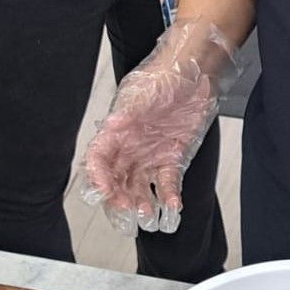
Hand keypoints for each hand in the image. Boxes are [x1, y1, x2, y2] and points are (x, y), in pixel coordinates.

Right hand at [81, 16, 239, 236]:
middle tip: (126, 213)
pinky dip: (168, 197)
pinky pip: (167, 182)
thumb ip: (128, 112)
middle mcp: (130, 147)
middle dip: (118, 199)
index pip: (98, 159)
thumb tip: (111, 125)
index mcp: (116, 131)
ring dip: (142, 203)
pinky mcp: (172, 157)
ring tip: (149, 217)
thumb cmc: (163, 76)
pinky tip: (172, 208)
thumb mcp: (142, 93)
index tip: (103, 192)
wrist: (192, 72)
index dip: (97, 178)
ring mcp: (150, 154)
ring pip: (139, 186)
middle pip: (116, 179)